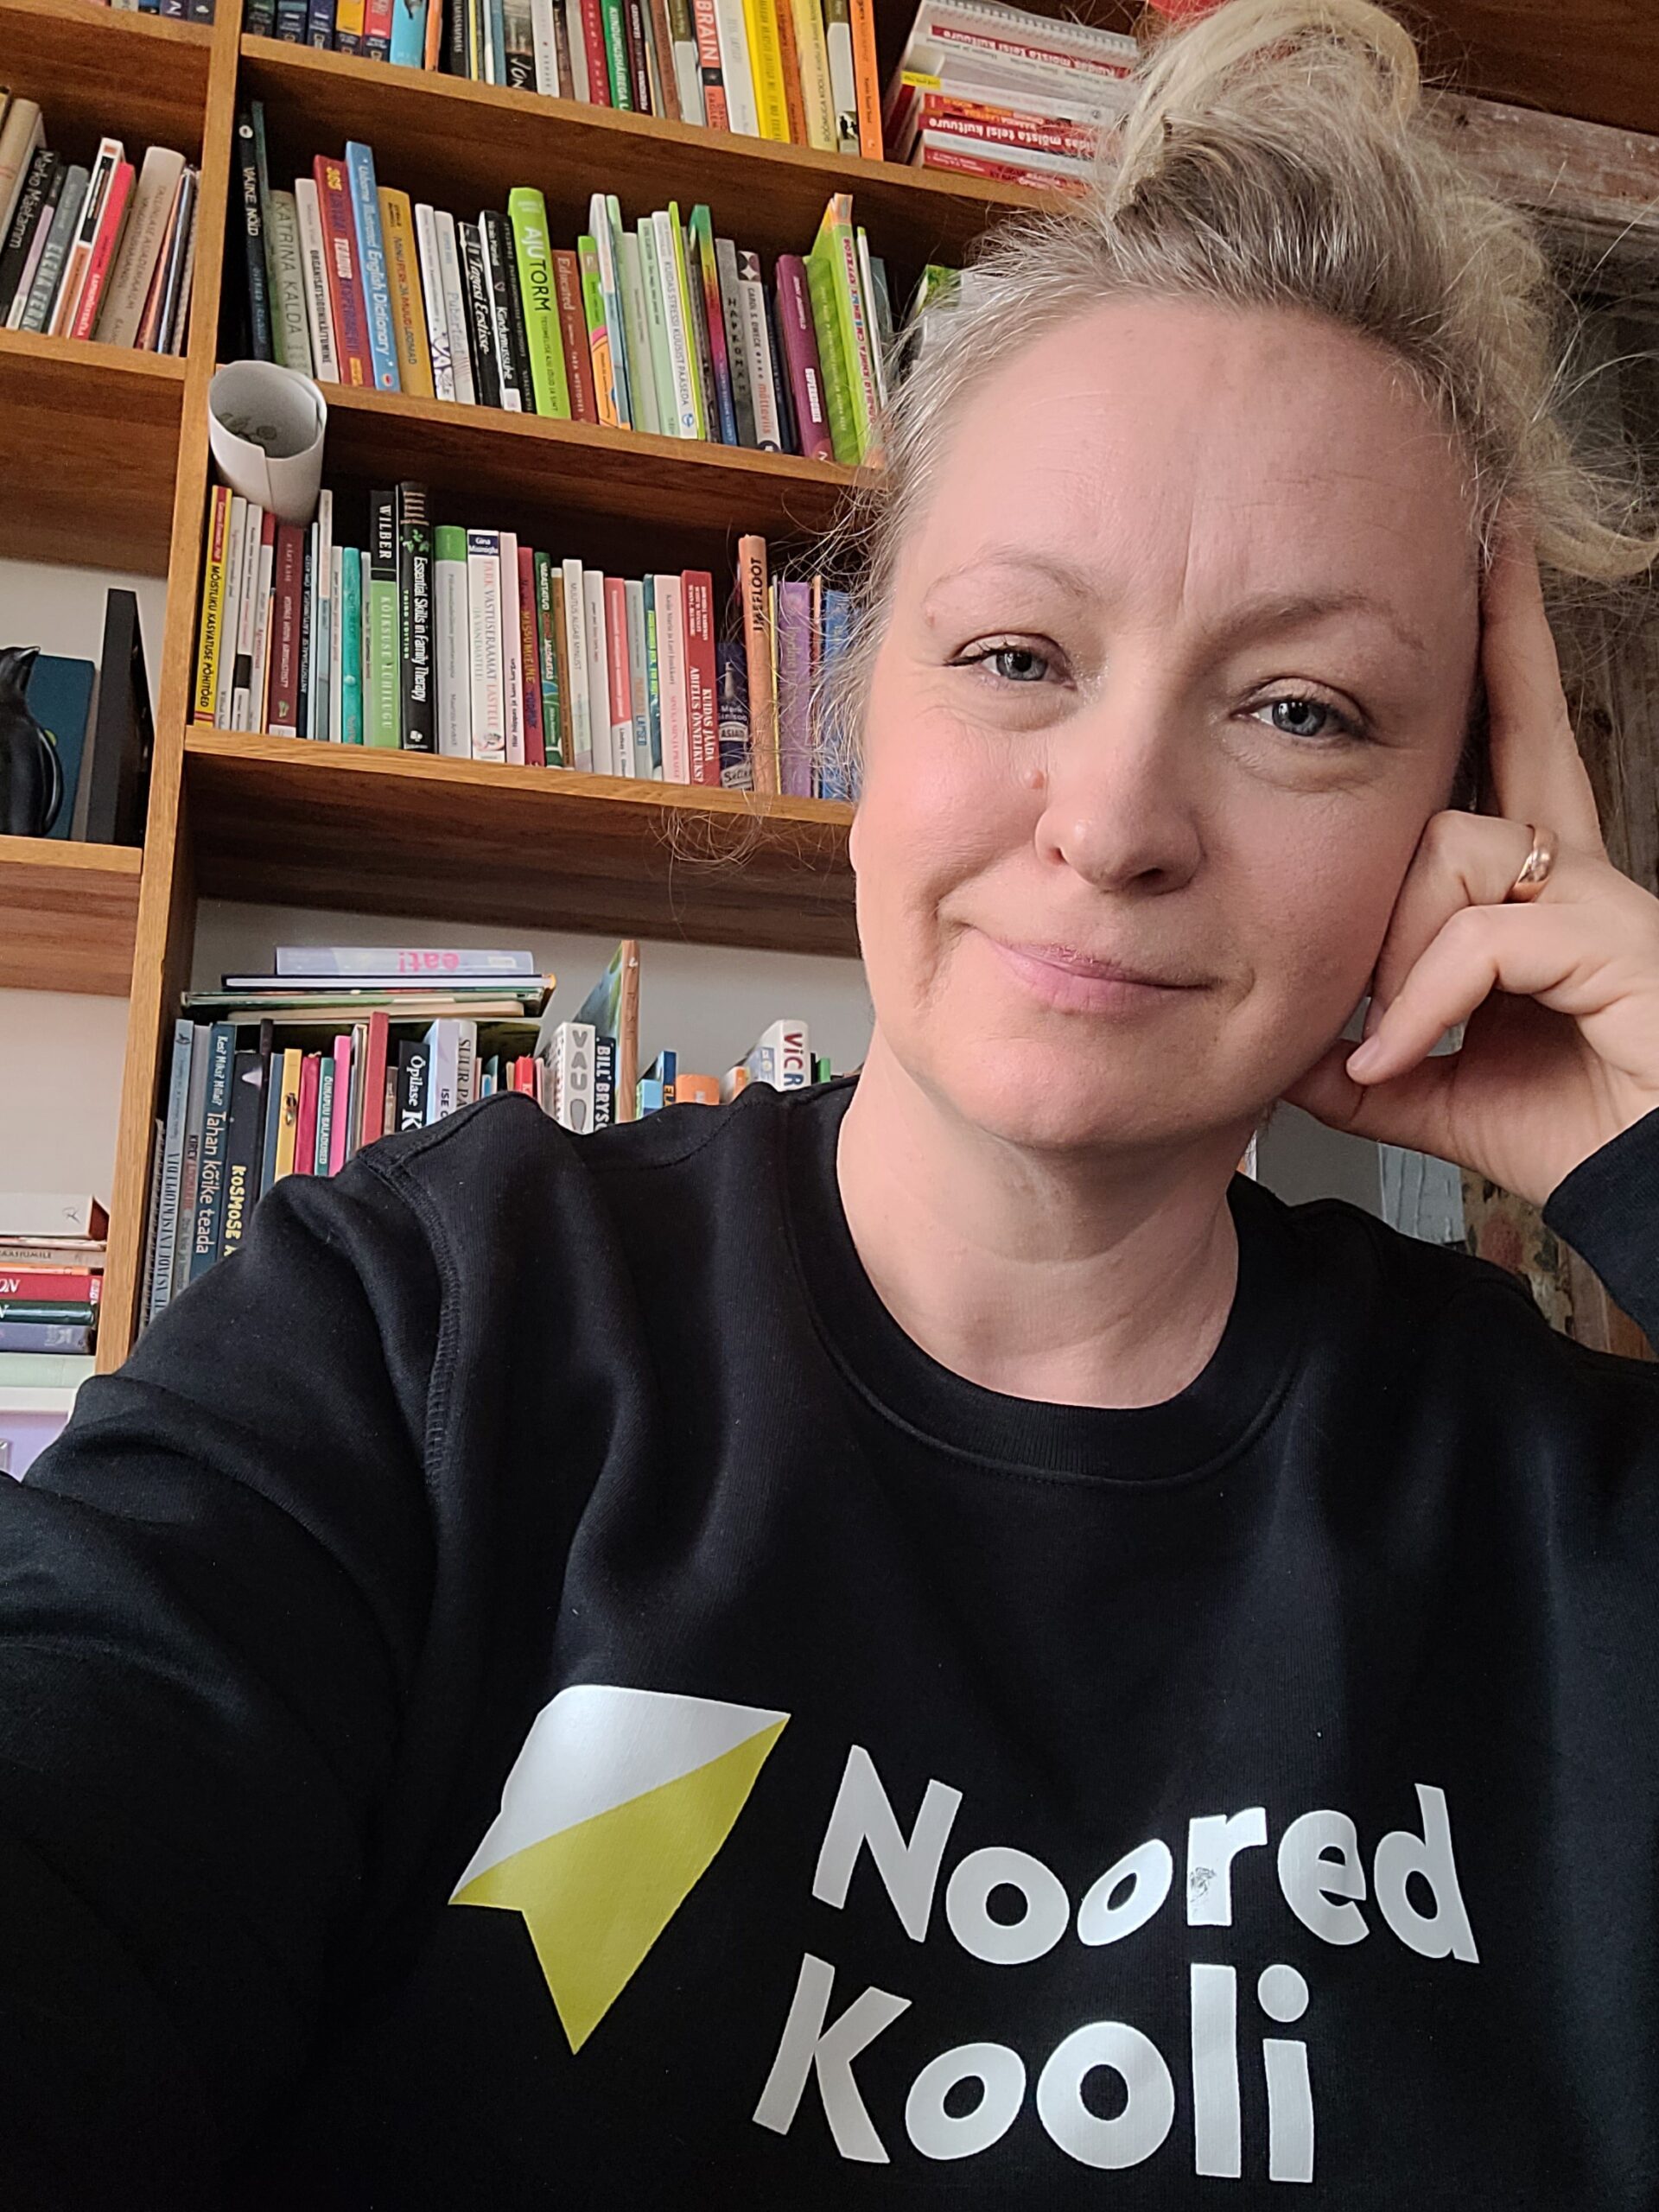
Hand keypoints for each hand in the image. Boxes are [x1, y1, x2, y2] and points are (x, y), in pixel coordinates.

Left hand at [1281, 507, 1658, 1208]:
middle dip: (1478, 691)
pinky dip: (1422, 1005)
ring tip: (1389, 1039)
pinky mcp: (1617, 946)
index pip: (1513, 747)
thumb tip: (1295, 1043)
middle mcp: (1579, 872)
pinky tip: (1397, 1059)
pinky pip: (1478, 938)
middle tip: (1479, 594)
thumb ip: (1369, 1054)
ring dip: (1394, 952)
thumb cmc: (1580, 1134)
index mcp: (1542, 890)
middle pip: (1500, 749)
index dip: (1504, 653)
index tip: (1487, 553)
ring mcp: (1604, 900)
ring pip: (1450, 851)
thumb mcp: (1436, 1089)